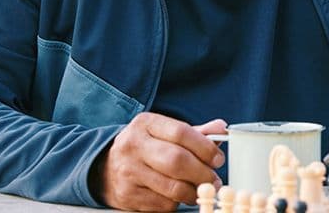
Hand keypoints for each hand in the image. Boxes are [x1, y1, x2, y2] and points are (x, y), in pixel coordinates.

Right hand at [91, 113, 226, 210]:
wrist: (106, 168)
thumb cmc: (145, 148)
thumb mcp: (164, 133)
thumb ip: (194, 132)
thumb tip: (221, 128)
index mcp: (145, 124)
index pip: (182, 132)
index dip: (205, 148)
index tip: (218, 159)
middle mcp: (133, 145)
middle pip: (177, 161)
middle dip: (202, 173)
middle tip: (214, 180)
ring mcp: (128, 171)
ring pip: (172, 187)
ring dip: (194, 192)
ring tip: (201, 190)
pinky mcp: (128, 195)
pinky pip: (163, 204)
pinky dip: (177, 203)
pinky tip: (179, 196)